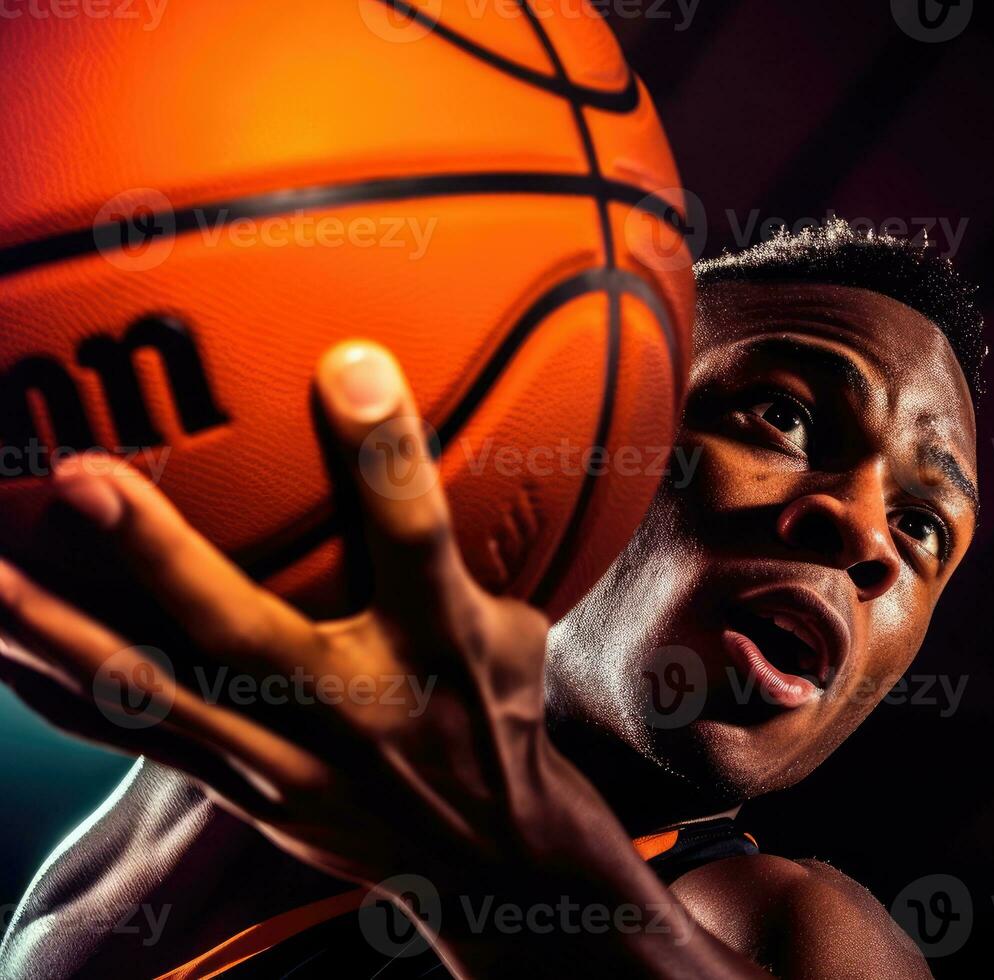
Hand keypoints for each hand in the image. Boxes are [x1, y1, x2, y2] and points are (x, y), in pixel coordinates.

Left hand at [0, 342, 631, 971]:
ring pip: (152, 697)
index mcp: (444, 644)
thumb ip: (459, 545)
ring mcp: (289, 759)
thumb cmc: (499, 717)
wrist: (492, 859)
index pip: (416, 536)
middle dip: (157, 555)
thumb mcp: (515, 625)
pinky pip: (133, 740)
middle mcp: (357, 704)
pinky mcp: (243, 793)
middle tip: (80, 479)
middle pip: (240, 628)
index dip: (384, 452)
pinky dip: (55, 693)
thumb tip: (408, 438)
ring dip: (58, 635)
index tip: (348, 362)